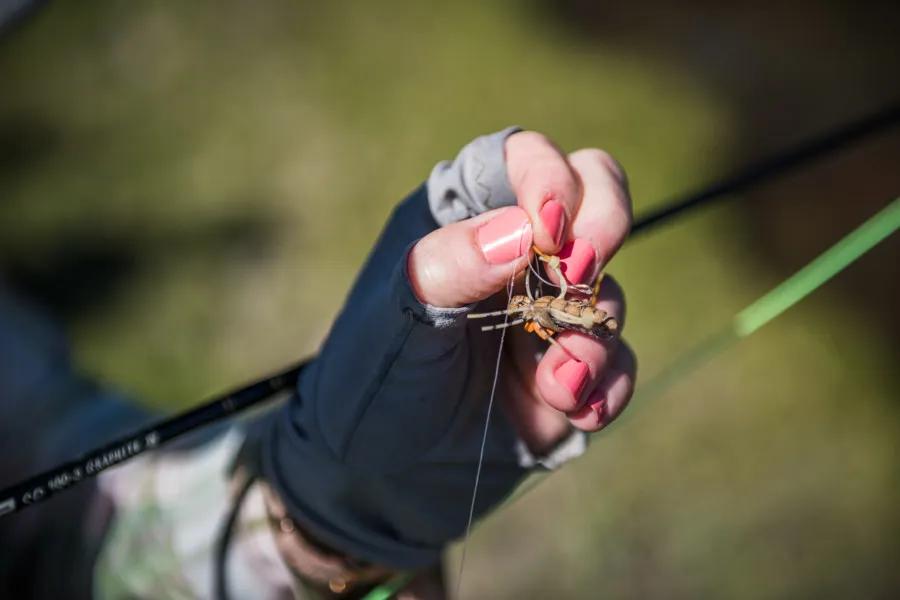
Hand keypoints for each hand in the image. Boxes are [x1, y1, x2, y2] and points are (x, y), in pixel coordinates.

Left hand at [408, 131, 635, 451]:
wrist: (380, 479)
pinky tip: (579, 412)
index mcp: (462, 221)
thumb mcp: (397, 323)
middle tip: (577, 276)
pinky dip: (609, 385)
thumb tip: (521, 229)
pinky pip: (619, 361)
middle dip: (603, 228)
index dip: (549, 175)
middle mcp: (516, 256)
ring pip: (608, 289)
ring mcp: (549, 313)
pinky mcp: (574, 369)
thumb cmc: (371, 383)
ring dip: (592, 335)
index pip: (522, 158)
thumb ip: (449, 268)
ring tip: (557, 387)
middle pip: (595, 198)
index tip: (548, 229)